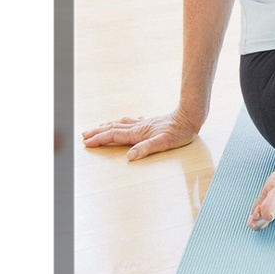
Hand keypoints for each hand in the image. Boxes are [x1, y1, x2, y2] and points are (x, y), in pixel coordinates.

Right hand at [81, 110, 200, 160]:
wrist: (190, 117)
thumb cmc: (179, 132)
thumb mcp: (164, 143)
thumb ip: (146, 148)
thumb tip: (129, 156)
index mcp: (138, 133)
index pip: (114, 135)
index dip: (100, 139)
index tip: (86, 143)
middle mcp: (139, 127)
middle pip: (113, 128)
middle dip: (98, 132)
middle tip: (84, 135)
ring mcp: (144, 123)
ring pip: (121, 123)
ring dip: (108, 126)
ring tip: (98, 127)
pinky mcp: (151, 122)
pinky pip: (132, 121)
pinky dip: (123, 122)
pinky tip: (125, 121)